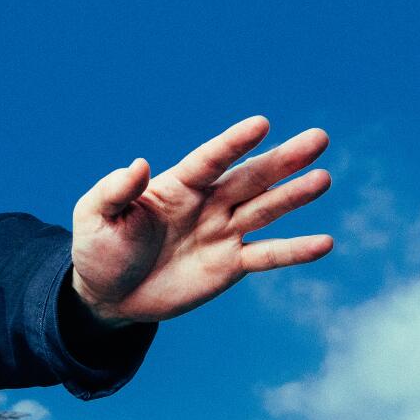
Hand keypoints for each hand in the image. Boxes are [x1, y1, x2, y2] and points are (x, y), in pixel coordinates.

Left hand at [68, 116, 331, 325]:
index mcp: (177, 186)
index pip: (210, 159)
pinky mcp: (231, 265)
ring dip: (294, 196)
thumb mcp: (93, 217)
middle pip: (251, 178)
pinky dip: (295, 251)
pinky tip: (326, 243)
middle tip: (319, 138)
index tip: (262, 123)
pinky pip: (267, 255)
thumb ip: (114, 190)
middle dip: (284, 160)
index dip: (234, 143)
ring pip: (265, 210)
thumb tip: (138, 165)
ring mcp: (223, 233)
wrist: (109, 296)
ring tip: (324, 179)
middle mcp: (207, 204)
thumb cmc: (99, 249)